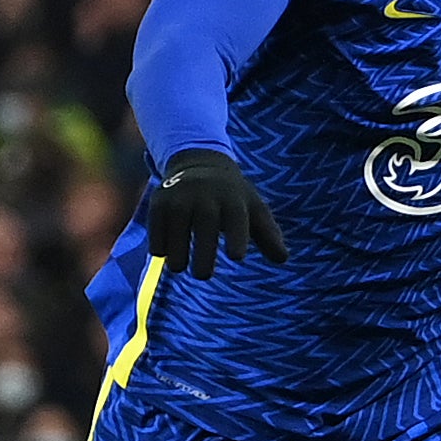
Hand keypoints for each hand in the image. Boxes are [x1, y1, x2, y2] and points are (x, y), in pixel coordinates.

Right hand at [140, 148, 282, 280]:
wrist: (199, 164)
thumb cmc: (233, 197)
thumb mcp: (253, 209)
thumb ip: (268, 235)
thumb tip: (283, 259)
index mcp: (233, 200)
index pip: (236, 220)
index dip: (237, 238)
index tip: (237, 257)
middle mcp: (206, 197)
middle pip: (205, 228)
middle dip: (203, 255)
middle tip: (203, 275)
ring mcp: (181, 199)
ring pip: (176, 232)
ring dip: (177, 255)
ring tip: (180, 267)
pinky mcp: (159, 203)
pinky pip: (157, 231)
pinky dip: (160, 245)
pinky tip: (166, 251)